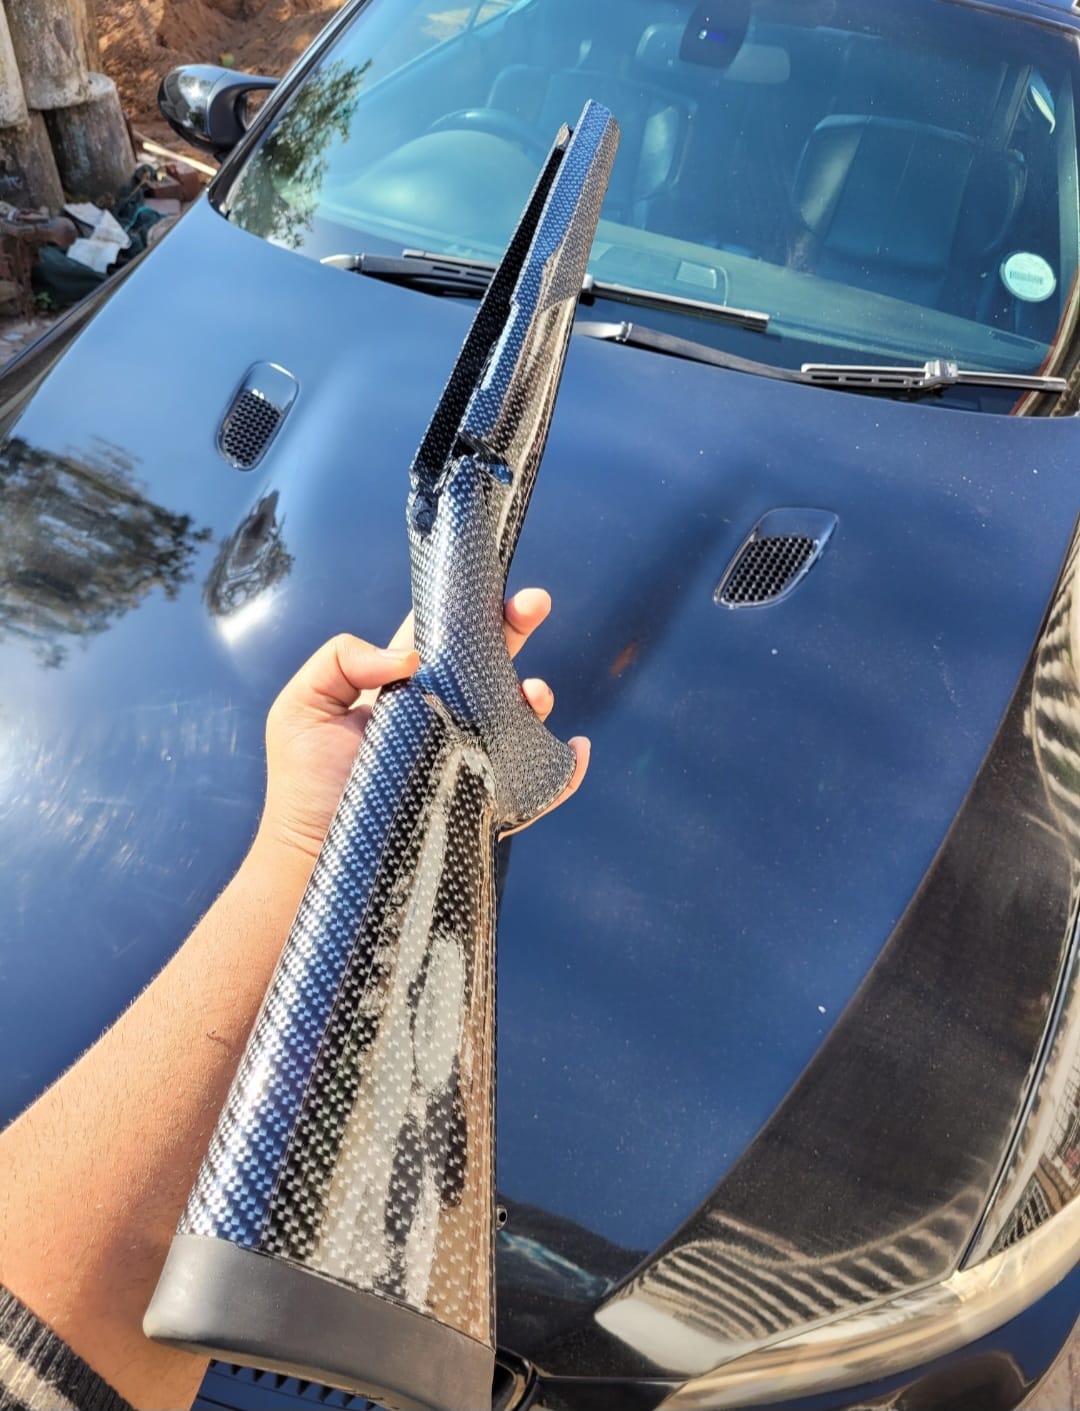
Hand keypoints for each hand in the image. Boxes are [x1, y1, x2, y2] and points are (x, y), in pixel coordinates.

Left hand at [256, 588, 588, 869]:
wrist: (311, 861)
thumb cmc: (304, 787)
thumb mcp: (302, 706)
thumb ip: (342, 660)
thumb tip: (410, 659)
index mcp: (404, 691)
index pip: (443, 641)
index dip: (468, 610)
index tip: (493, 588)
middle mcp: (441, 720)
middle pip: (489, 666)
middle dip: (515, 628)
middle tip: (535, 603)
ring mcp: (465, 762)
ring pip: (517, 720)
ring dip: (536, 698)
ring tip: (534, 694)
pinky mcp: (480, 805)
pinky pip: (534, 787)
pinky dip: (565, 770)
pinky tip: (575, 752)